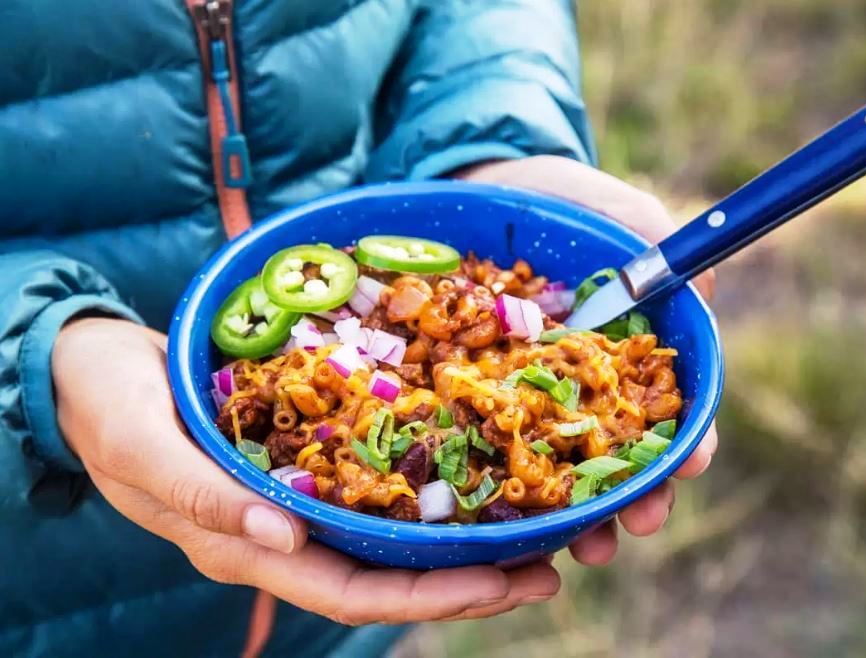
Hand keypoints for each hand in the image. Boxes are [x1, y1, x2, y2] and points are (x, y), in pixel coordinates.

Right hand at [53, 318, 559, 623]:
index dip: (426, 596)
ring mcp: (294, 500)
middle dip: (468, 581)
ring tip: (535, 533)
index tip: (500, 583)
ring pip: (389, 538)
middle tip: (549, 567)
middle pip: (387, 576)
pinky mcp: (303, 461)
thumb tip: (287, 539)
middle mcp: (280, 532)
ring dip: (461, 541)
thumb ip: (204, 497)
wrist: (91, 366)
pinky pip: (375, 486)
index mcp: (244, 545)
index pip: (349, 592)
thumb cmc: (108, 404)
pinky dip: (427, 489)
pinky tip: (474, 474)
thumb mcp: (143, 445)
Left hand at [455, 156, 718, 563]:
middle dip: (634, 498)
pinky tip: (510, 525)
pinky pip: (488, 454)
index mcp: (621, 354)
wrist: (475, 194)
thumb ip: (656, 240)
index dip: (685, 442)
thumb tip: (706, 288)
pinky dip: (504, 493)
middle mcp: (579, 389)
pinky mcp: (474, 403)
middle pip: (617, 457)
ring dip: (577, 517)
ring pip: (557, 473)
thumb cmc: (554, 201)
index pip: (666, 409)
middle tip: (637, 526)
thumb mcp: (609, 208)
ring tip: (583, 546)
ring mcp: (526, 401)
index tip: (691, 464)